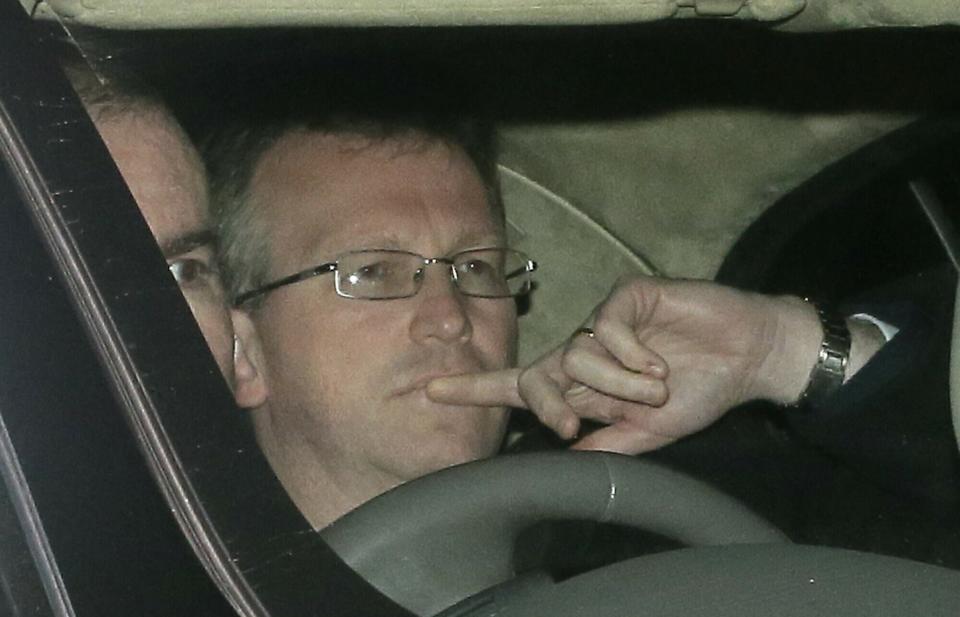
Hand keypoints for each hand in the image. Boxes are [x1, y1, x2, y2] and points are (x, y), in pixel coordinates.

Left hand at [429, 275, 822, 453]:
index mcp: (585, 386)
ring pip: (577, 355)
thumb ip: (605, 446)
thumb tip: (558, 459)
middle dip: (552, 402)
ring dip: (618, 382)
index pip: (522, 388)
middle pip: (540, 374)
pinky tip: (658, 362)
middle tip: (579, 421)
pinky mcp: (626, 296)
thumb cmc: (698, 393)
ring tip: (657, 385)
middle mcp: (586, 351)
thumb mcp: (648, 434)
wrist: (745, 358)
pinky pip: (604, 327)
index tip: (432, 391)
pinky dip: (629, 354)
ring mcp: (603, 322)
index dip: (477, 387)